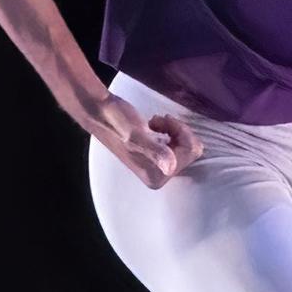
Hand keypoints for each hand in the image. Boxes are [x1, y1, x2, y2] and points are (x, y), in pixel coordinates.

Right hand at [70, 82, 200, 187]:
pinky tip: (154, 126)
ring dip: (174, 130)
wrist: (100, 113)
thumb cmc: (117, 121)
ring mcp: (158, 169)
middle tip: (157, 121)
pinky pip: (179, 146)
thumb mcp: (135, 134)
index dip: (181, 130)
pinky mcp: (156, 160)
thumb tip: (170, 167)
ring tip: (154, 123)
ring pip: (186, 146)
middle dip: (178, 131)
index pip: (190, 152)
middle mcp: (159, 178)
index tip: (163, 120)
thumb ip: (154, 151)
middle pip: (191, 150)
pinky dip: (171, 132)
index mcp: (156, 177)